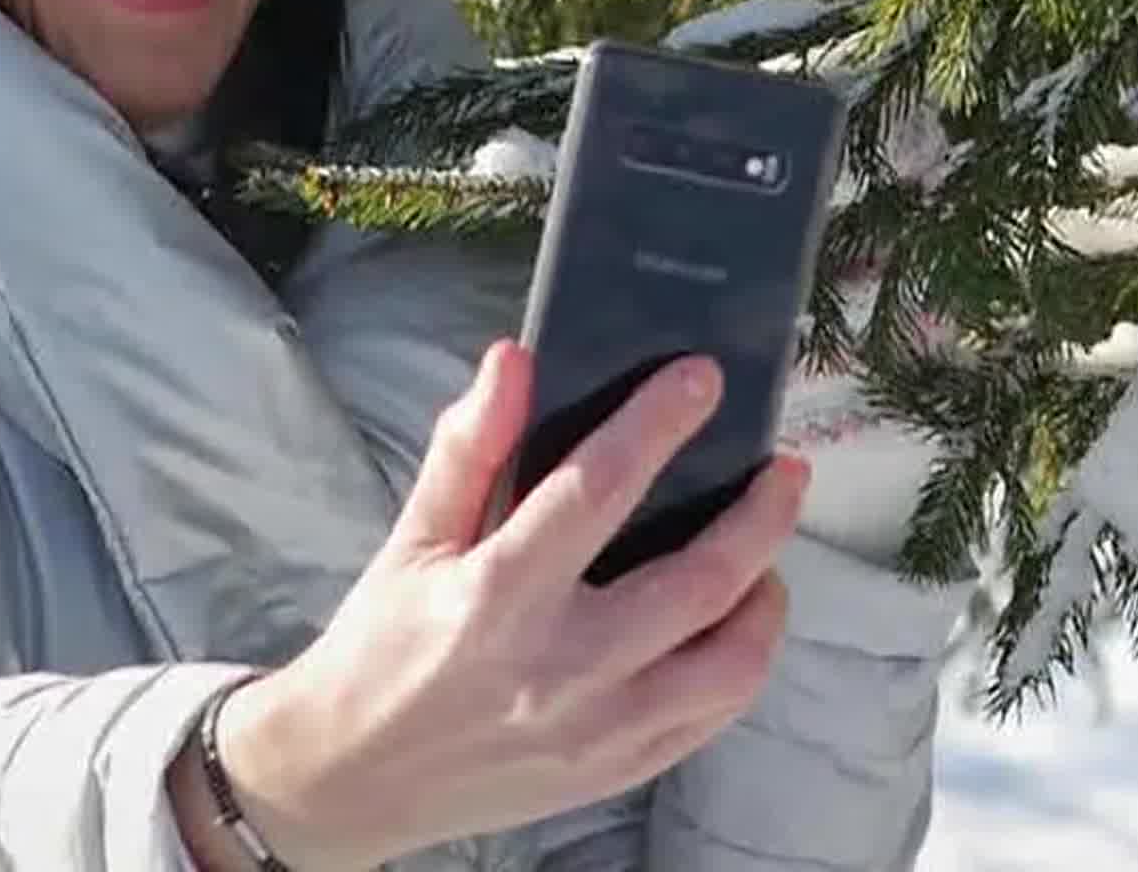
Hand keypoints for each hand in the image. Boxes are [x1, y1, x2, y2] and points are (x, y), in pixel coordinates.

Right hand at [209, 340, 806, 871]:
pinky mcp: (616, 772)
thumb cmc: (382, 648)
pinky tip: (737, 617)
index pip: (598, 488)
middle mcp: (559, 667)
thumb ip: (468, 449)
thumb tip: (514, 358)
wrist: (352, 779)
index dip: (658, 423)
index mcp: (498, 597)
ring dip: (766, 592)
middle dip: (760, 512)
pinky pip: (713, 715)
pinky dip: (743, 659)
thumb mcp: (412, 540)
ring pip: (728, 660)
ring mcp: (597, 730)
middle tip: (784, 467)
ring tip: (768, 550)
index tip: (702, 378)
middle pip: (699, 579)